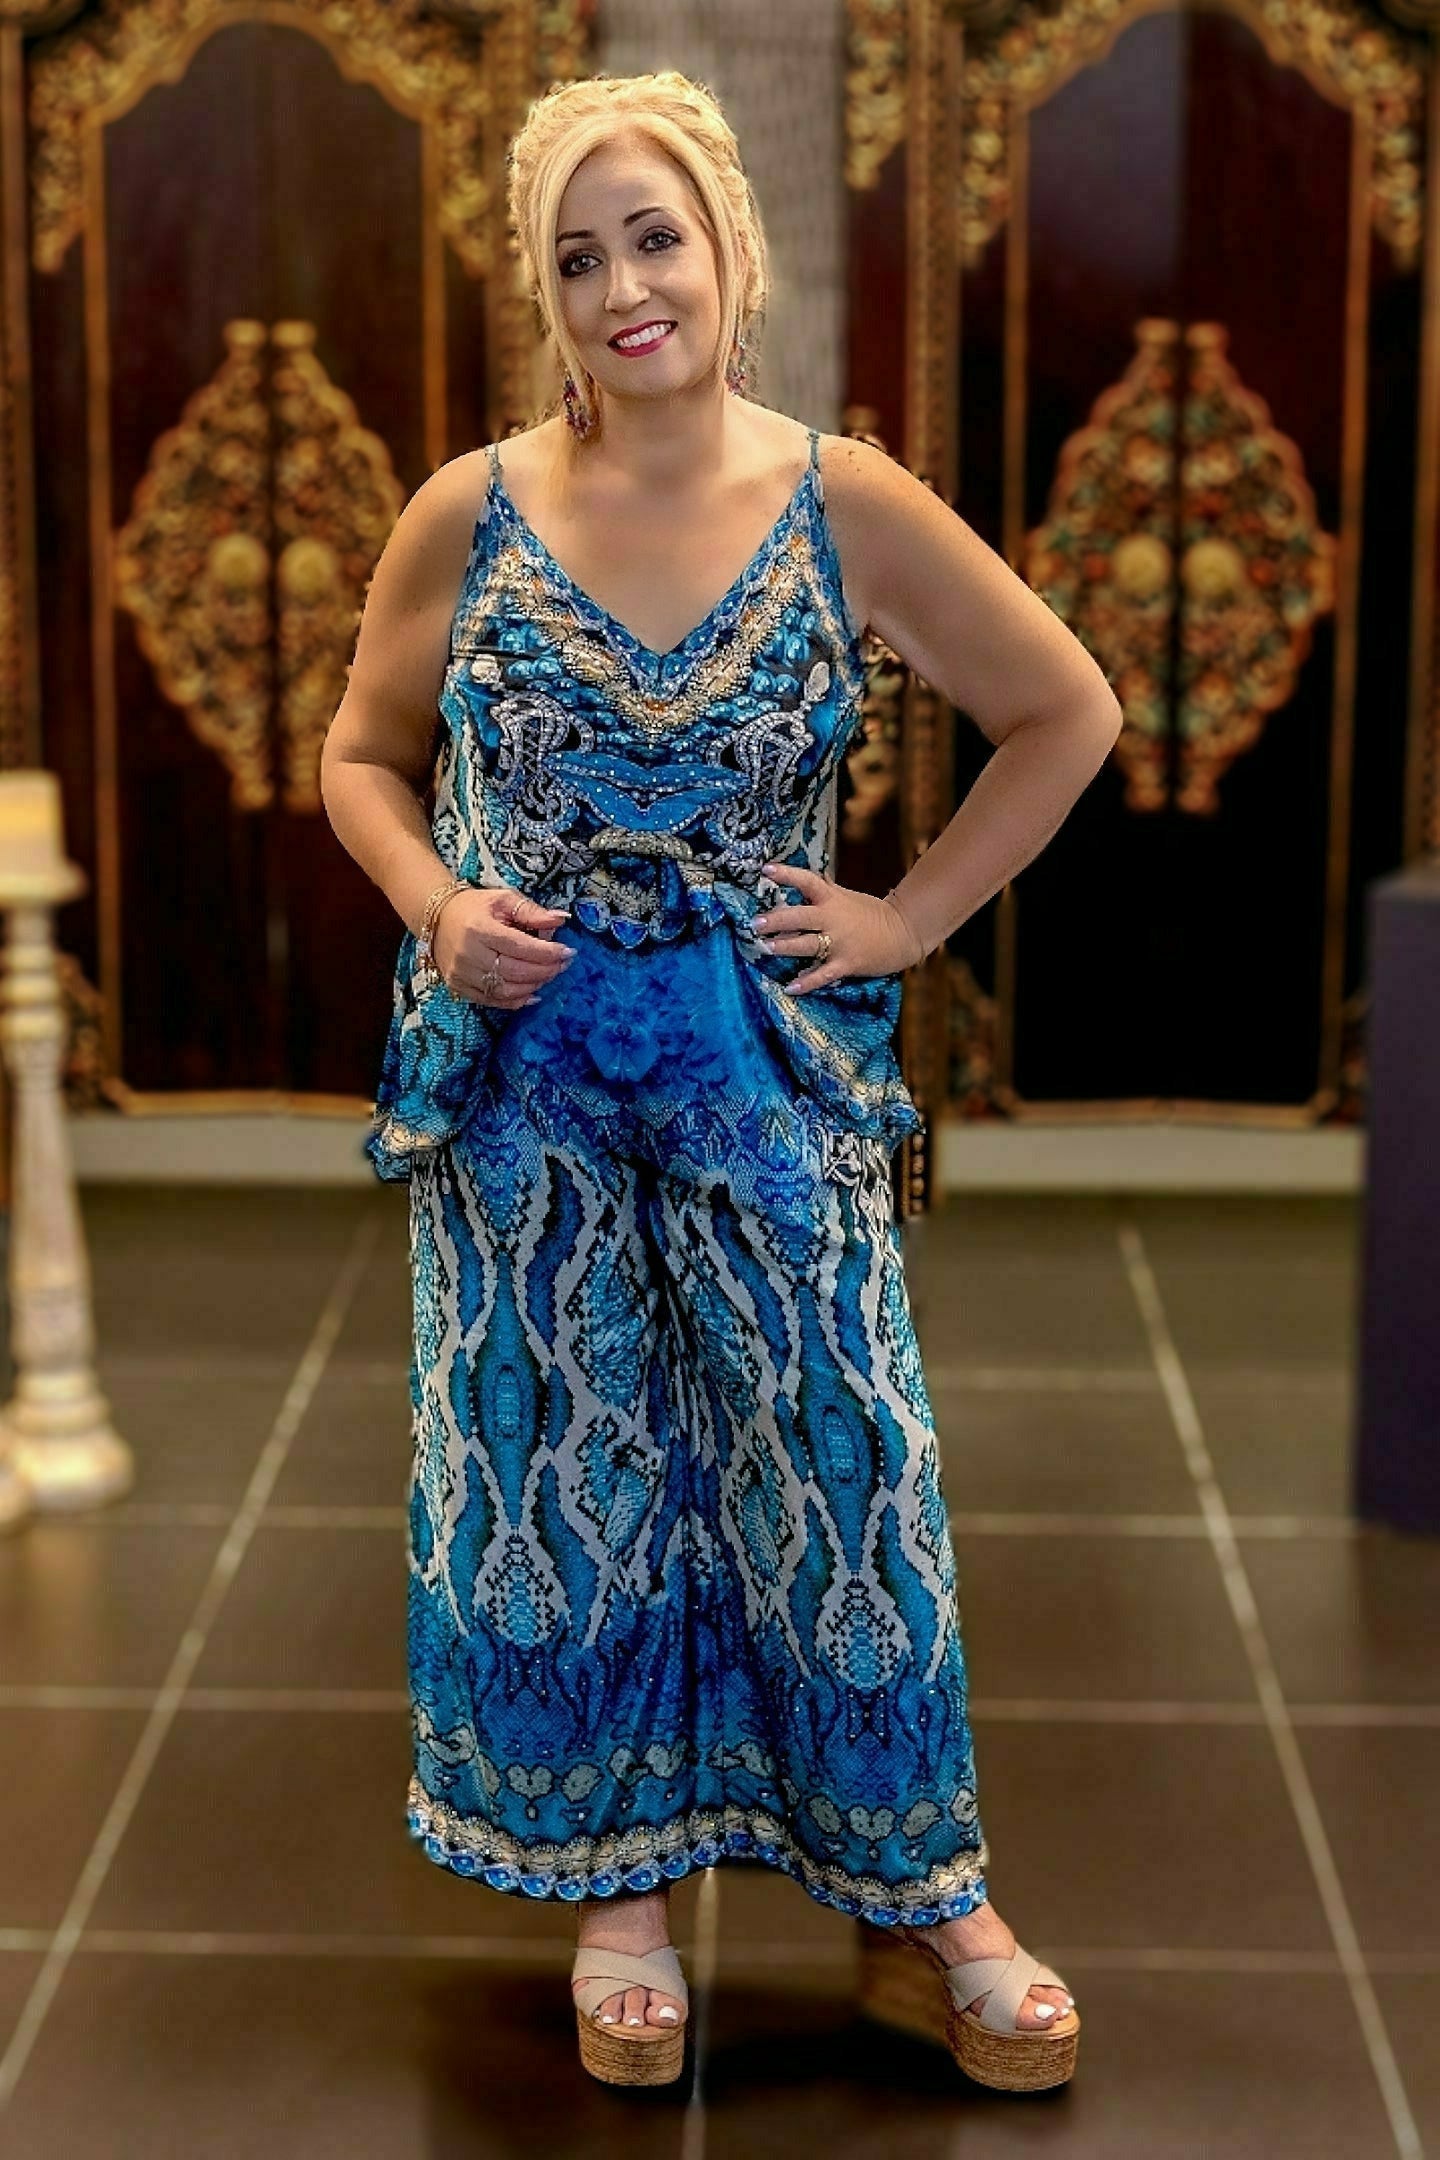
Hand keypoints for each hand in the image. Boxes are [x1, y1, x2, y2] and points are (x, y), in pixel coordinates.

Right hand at [431, 886, 574, 1007]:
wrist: (437, 918)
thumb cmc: (474, 907)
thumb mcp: (502, 899)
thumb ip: (531, 911)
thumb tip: (559, 920)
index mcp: (479, 928)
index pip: (520, 946)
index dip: (547, 953)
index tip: (568, 953)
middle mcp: (468, 953)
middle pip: (515, 971)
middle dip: (545, 971)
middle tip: (562, 965)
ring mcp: (461, 973)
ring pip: (505, 990)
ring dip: (533, 986)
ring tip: (548, 976)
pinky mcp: (458, 986)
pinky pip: (491, 1001)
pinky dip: (515, 1001)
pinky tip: (532, 993)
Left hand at [752, 863, 924, 994]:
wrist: (903, 933)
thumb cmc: (871, 913)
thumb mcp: (846, 897)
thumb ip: (823, 892)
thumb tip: (798, 888)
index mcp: (832, 898)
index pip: (807, 881)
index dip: (787, 874)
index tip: (766, 870)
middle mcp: (833, 918)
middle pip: (799, 917)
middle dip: (776, 920)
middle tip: (755, 923)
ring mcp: (839, 943)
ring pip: (806, 945)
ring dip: (784, 947)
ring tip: (766, 948)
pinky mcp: (846, 964)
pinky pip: (822, 975)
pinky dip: (806, 982)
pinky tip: (790, 987)